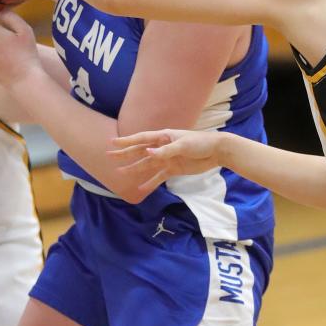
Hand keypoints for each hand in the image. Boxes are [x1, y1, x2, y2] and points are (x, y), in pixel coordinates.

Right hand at [109, 129, 223, 194]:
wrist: (216, 151)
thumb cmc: (200, 143)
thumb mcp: (183, 145)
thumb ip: (166, 150)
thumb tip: (148, 153)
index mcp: (163, 137)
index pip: (141, 139)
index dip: (127, 141)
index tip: (113, 143)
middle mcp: (162, 147)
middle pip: (140, 151)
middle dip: (125, 155)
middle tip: (109, 157)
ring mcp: (167, 159)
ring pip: (147, 165)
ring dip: (134, 169)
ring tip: (121, 173)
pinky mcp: (173, 169)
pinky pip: (159, 177)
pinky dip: (150, 183)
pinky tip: (141, 189)